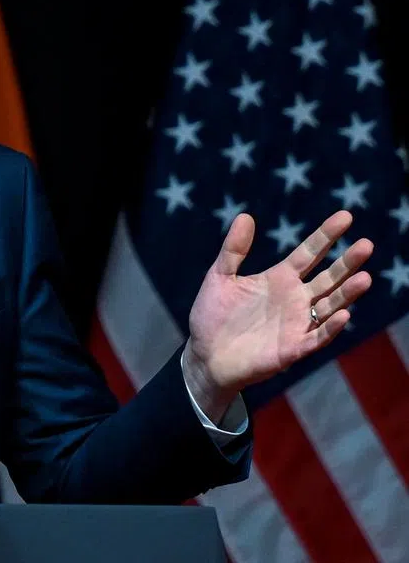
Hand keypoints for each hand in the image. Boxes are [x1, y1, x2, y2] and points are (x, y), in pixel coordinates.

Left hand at [183, 210, 372, 420]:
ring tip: (365, 278)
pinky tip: (343, 314)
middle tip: (366, 245)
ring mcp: (297, 323)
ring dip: (347, 293)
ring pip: (330, 305)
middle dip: (347, 262)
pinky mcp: (293, 348)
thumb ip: (233, 250)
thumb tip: (245, 216)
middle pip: (328, 277)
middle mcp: (295, 299)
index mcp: (279, 278)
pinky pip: (318, 337)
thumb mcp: (219, 277)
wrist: (205, 356)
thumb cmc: (212, 316)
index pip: (309, 253)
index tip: (346, 216)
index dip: (326, 236)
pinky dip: (330, 327)